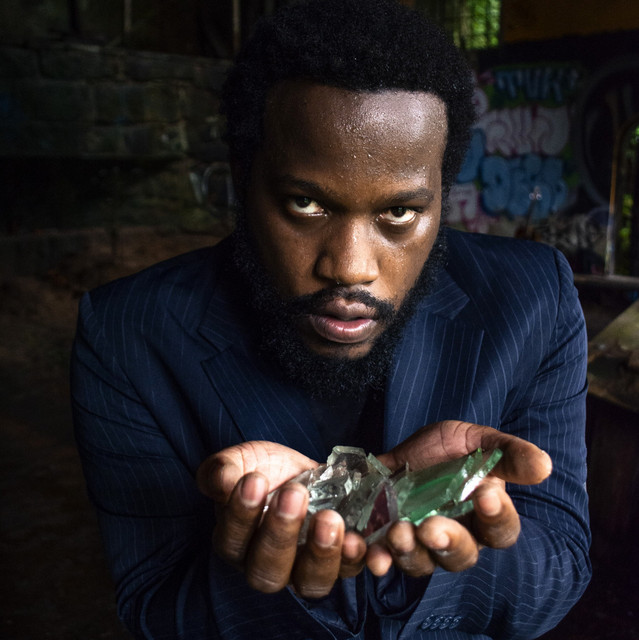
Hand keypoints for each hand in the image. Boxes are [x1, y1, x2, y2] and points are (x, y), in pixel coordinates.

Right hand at [196, 441, 366, 597]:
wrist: (305, 471)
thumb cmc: (266, 470)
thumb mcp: (243, 461)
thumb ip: (223, 470)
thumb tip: (221, 480)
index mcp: (237, 542)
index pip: (232, 542)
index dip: (241, 515)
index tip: (254, 480)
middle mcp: (268, 565)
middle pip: (268, 571)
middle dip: (280, 534)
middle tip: (294, 494)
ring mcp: (305, 568)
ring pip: (309, 582)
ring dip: (320, 553)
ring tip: (329, 518)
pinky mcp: (340, 561)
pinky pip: (348, 570)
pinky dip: (354, 557)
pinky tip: (356, 537)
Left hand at [366, 420, 551, 576]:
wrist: (413, 447)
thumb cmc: (456, 447)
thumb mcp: (482, 440)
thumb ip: (510, 453)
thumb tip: (544, 466)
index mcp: (485, 517)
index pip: (500, 529)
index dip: (497, 517)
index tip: (487, 495)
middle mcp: (456, 536)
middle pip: (459, 556)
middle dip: (447, 543)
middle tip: (433, 527)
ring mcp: (420, 540)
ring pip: (420, 562)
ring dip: (409, 552)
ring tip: (399, 532)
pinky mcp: (387, 537)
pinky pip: (383, 556)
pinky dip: (376, 557)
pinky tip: (370, 552)